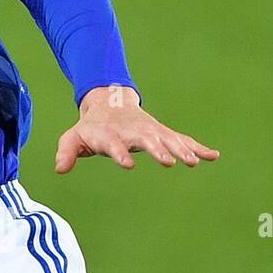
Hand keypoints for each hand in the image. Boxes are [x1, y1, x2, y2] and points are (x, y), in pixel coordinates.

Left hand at [55, 86, 218, 173]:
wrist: (109, 104)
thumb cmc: (91, 128)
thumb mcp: (73, 137)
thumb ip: (66, 152)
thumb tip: (59, 169)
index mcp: (110, 134)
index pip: (114, 145)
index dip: (119, 153)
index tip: (127, 164)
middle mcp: (133, 132)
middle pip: (146, 140)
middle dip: (157, 150)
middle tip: (169, 162)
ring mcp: (150, 131)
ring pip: (168, 140)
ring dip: (181, 150)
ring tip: (193, 161)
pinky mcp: (163, 134)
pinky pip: (183, 140)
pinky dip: (198, 147)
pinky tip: (214, 155)